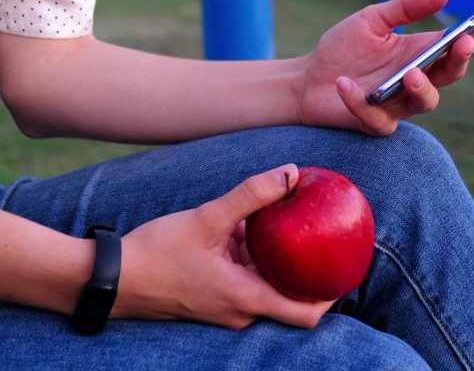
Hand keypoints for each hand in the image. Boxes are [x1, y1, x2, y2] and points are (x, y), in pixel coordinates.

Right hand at [111, 164, 334, 329]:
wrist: (110, 278)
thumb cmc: (155, 254)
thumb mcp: (208, 217)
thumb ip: (251, 195)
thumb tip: (290, 172)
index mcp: (246, 299)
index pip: (307, 313)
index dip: (333, 294)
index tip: (349, 267)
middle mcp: (241, 311)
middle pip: (292, 299)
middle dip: (312, 272)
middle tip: (330, 241)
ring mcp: (227, 308)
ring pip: (269, 288)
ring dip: (282, 264)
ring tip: (299, 231)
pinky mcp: (215, 299)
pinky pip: (248, 283)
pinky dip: (258, 262)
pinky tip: (258, 232)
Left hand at [296, 0, 473, 135]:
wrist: (306, 81)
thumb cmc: (342, 50)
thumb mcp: (372, 20)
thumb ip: (406, 8)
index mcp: (424, 52)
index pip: (467, 41)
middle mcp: (419, 79)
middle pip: (453, 73)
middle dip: (461, 59)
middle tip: (463, 42)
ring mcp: (400, 104)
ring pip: (426, 102)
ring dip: (421, 87)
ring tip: (409, 73)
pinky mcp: (376, 124)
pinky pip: (376, 117)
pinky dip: (360, 101)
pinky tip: (346, 86)